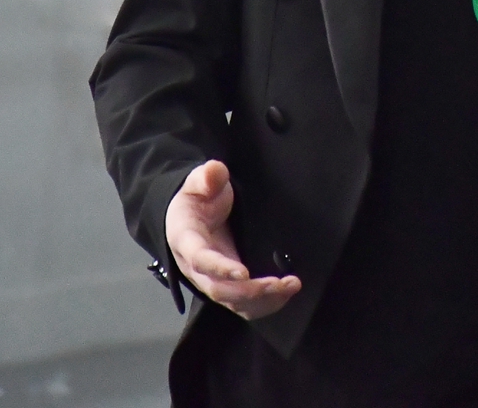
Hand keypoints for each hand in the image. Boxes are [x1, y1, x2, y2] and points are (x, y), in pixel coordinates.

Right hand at [164, 160, 300, 319]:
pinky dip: (266, 304)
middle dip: (249, 290)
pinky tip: (285, 293)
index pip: (200, 259)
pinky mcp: (228, 287)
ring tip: (290, 286)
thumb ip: (206, 177)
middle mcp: (196, 269)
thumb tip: (214, 171)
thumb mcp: (198, 182)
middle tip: (279, 282)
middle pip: (219, 290)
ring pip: (233, 303)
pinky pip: (244, 306)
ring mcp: (212, 281)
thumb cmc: (197, 199)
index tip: (243, 272)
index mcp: (186, 241)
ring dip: (263, 300)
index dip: (220, 268)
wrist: (191, 217)